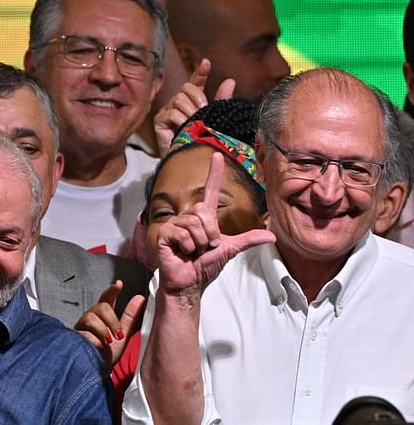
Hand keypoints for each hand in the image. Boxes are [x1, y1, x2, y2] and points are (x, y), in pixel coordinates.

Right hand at [74, 280, 144, 368]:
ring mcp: (82, 326)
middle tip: (118, 335)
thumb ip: (130, 315)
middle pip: (101, 306)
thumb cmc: (109, 354)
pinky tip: (97, 348)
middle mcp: (91, 318)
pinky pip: (85, 334)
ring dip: (103, 331)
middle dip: (112, 320)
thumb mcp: (123, 334)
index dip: (112, 290)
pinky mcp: (74, 337)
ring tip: (107, 343)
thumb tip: (140, 298)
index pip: (106, 298)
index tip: (119, 284)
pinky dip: (96, 342)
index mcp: (103, 316)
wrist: (98, 370)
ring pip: (91, 318)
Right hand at [153, 58, 235, 155]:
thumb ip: (221, 102)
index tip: (207, 63)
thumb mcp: (214, 120)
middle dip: (198, 99)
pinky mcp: (159, 121)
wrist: (188, 163)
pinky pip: (172, 113)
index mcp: (192, 102)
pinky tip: (184, 128)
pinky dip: (181, 120)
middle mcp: (178, 103)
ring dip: (190, 112)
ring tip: (194, 125)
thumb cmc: (201, 143)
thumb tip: (230, 81)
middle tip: (202, 113)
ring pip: (179, 99)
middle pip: (186, 89)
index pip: (195, 82)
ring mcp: (167, 111)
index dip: (200, 72)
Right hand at [156, 153, 274, 297]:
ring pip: (194, 224)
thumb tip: (272, 236)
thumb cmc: (205, 266)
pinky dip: (188, 247)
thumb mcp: (230, 250)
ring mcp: (176, 224)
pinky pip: (183, 233)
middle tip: (205, 247)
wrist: (190, 282)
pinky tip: (182, 252)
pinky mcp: (165, 233)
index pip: (210, 190)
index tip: (217, 155)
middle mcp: (189, 217)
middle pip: (203, 211)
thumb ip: (248, 240)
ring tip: (193, 251)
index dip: (214, 173)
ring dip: (199, 243)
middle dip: (210, 233)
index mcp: (204, 218)